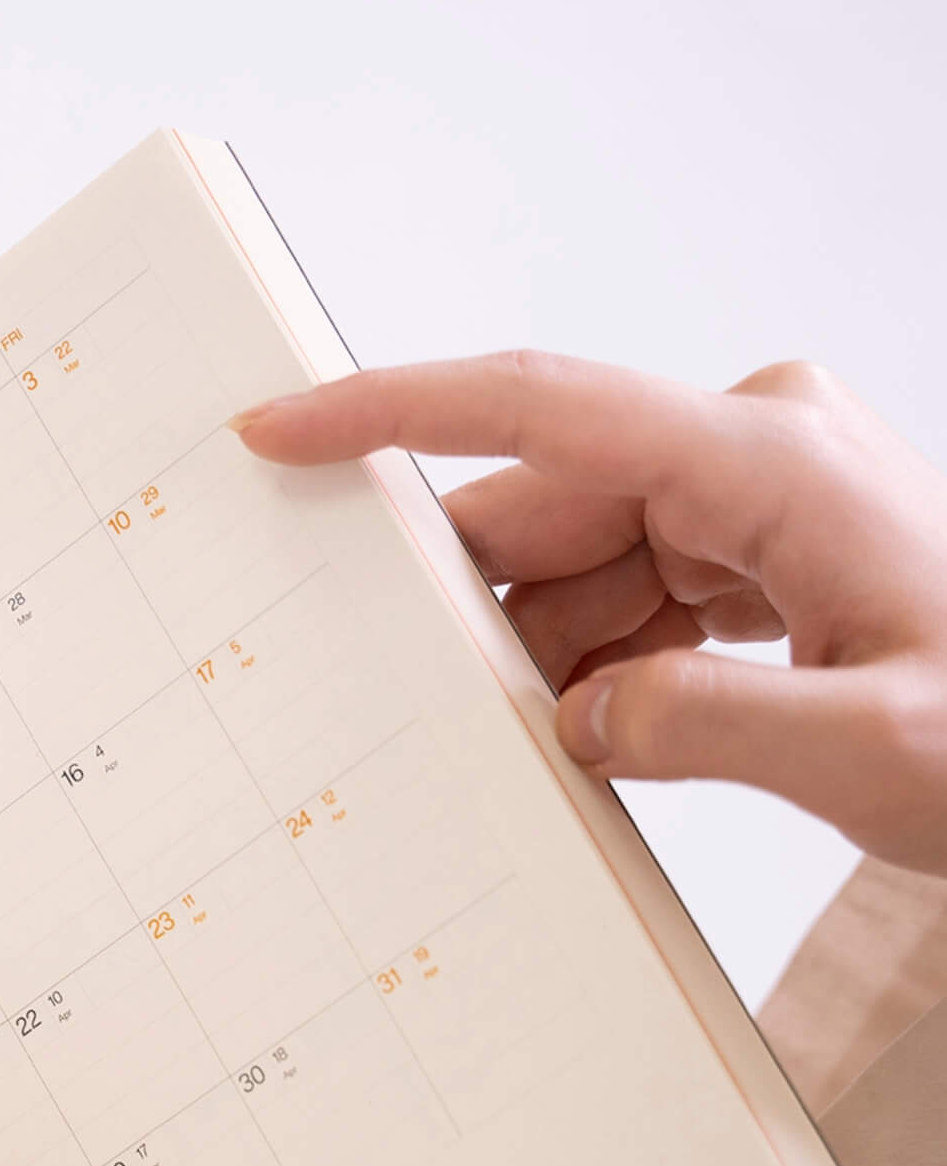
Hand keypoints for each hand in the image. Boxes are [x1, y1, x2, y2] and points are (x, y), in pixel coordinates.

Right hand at [234, 353, 946, 876]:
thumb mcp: (876, 753)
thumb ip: (710, 730)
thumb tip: (579, 717)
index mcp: (774, 465)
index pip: (547, 411)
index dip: (398, 413)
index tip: (289, 431)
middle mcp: (754, 456)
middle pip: (547, 507)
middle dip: (482, 608)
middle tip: (432, 703)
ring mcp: (752, 501)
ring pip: (576, 566)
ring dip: (550, 659)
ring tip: (572, 747)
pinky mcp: (750, 554)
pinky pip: (622, 601)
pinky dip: (597, 671)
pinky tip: (608, 733)